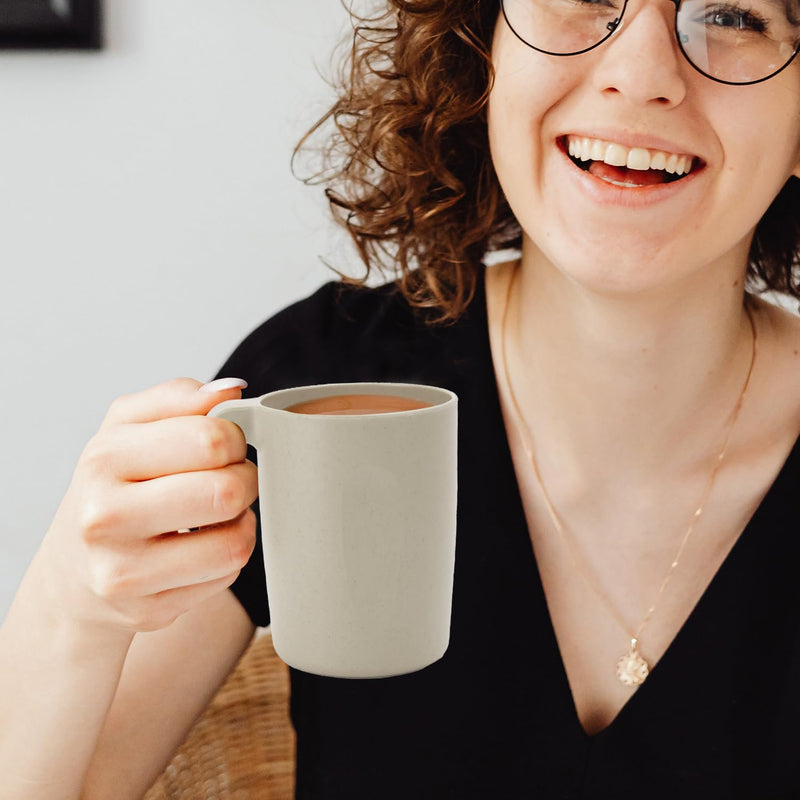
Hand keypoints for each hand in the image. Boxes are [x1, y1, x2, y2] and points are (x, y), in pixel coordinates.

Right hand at [36, 377, 257, 635]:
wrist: (75, 568)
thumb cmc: (114, 486)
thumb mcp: (130, 426)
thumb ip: (180, 397)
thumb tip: (232, 390)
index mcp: (104, 458)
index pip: (209, 438)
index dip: (234, 437)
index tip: (224, 444)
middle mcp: (105, 517)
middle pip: (226, 491)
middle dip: (244, 479)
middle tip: (229, 479)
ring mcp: (123, 571)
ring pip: (235, 542)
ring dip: (242, 521)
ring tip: (220, 513)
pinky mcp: (148, 610)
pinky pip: (226, 575)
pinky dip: (227, 556)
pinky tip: (203, 546)